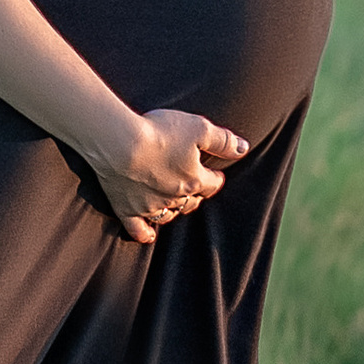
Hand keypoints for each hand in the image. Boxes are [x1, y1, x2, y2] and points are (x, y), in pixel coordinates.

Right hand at [88, 110, 249, 242]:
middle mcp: (175, 197)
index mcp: (194, 179)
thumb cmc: (159, 132)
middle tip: (195, 187)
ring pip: (168, 215)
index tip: (216, 176)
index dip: (215, 179)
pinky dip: (144, 233)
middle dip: (196, 194)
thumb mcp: (198, 128)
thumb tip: (244, 148)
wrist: (119, 144)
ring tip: (175, 203)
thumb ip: (223, 140)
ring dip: (174, 210)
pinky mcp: (127, 209)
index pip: (212, 184)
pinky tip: (149, 235)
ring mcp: (150, 206)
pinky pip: (138, 229)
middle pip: (191, 201)